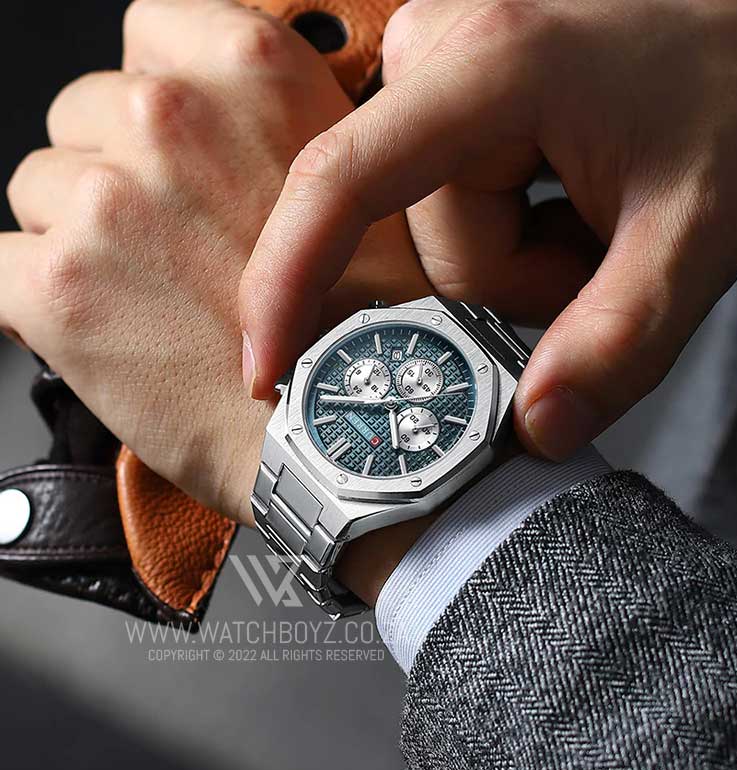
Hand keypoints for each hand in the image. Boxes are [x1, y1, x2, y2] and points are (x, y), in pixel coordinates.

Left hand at [2, 0, 431, 527]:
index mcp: (251, 69)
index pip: (146, 37)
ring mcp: (106, 201)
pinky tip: (105, 337)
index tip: (179, 157)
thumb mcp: (348, 183)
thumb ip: (263, 131)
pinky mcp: (56, 287)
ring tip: (152, 302)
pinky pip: (0, 272)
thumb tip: (206, 132)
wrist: (350, 429)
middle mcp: (170, 117)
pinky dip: (39, 304)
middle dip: (118, 175)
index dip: (158, 106)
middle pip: (82, 115)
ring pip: (36, 191)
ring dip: (79, 240)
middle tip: (175, 249)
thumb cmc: (365, 320)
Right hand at [239, 0, 736, 460]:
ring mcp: (446, 74)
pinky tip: (572, 202)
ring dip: (521, 261)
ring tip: (596, 223)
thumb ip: (619, 342)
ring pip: (445, 238)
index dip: (288, 284)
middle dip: (513, 286)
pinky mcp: (457, 98)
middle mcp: (443, 58)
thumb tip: (535, 431)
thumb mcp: (697, 228)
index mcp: (490, 69)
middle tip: (598, 258)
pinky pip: (456, 208)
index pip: (341, 185)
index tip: (265, 367)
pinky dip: (514, 233)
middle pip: (429, 249)